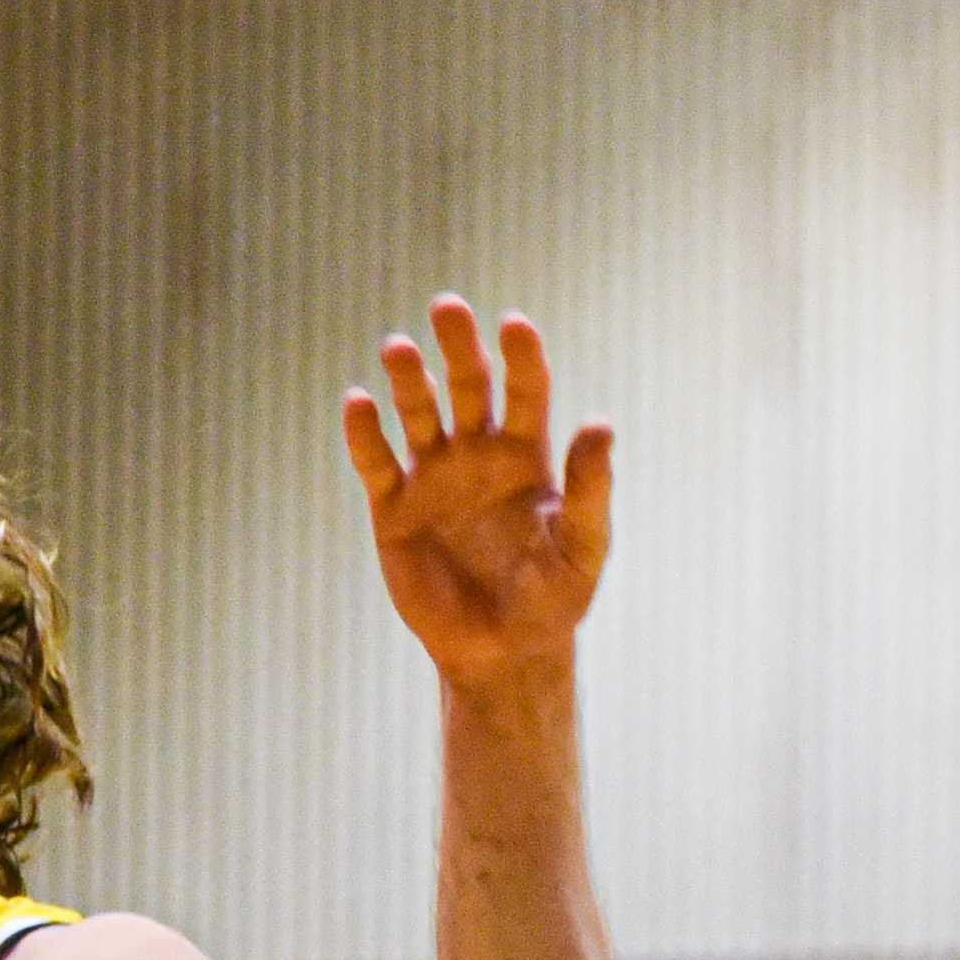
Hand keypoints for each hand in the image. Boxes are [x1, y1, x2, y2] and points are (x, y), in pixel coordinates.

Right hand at [345, 298, 611, 693]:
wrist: (500, 652)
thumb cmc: (553, 599)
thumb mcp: (583, 546)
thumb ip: (591, 488)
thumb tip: (601, 424)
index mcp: (526, 454)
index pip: (525, 388)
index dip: (520, 355)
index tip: (514, 325)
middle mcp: (477, 453)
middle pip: (467, 383)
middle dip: (458, 345)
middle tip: (447, 307)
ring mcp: (432, 477)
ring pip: (418, 412)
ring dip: (409, 379)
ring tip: (398, 348)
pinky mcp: (393, 508)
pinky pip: (376, 461)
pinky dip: (364, 434)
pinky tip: (359, 404)